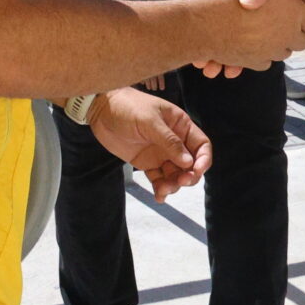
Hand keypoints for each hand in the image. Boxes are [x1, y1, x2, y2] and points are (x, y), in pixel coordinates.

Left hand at [90, 87, 212, 201]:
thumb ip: (169, 141)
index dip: (203, 159)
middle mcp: (174, 141)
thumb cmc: (128, 107)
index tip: (197, 171)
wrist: (100, 111)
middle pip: (191, 164)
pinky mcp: (147, 163)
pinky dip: (161, 189)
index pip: (201, 145)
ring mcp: (161, 153)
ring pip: (175, 174)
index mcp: (180, 125)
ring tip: (163, 190)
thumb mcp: (150, 121)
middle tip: (179, 181)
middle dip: (188, 176)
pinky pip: (159, 179)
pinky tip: (159, 196)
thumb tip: (188, 162)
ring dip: (173, 185)